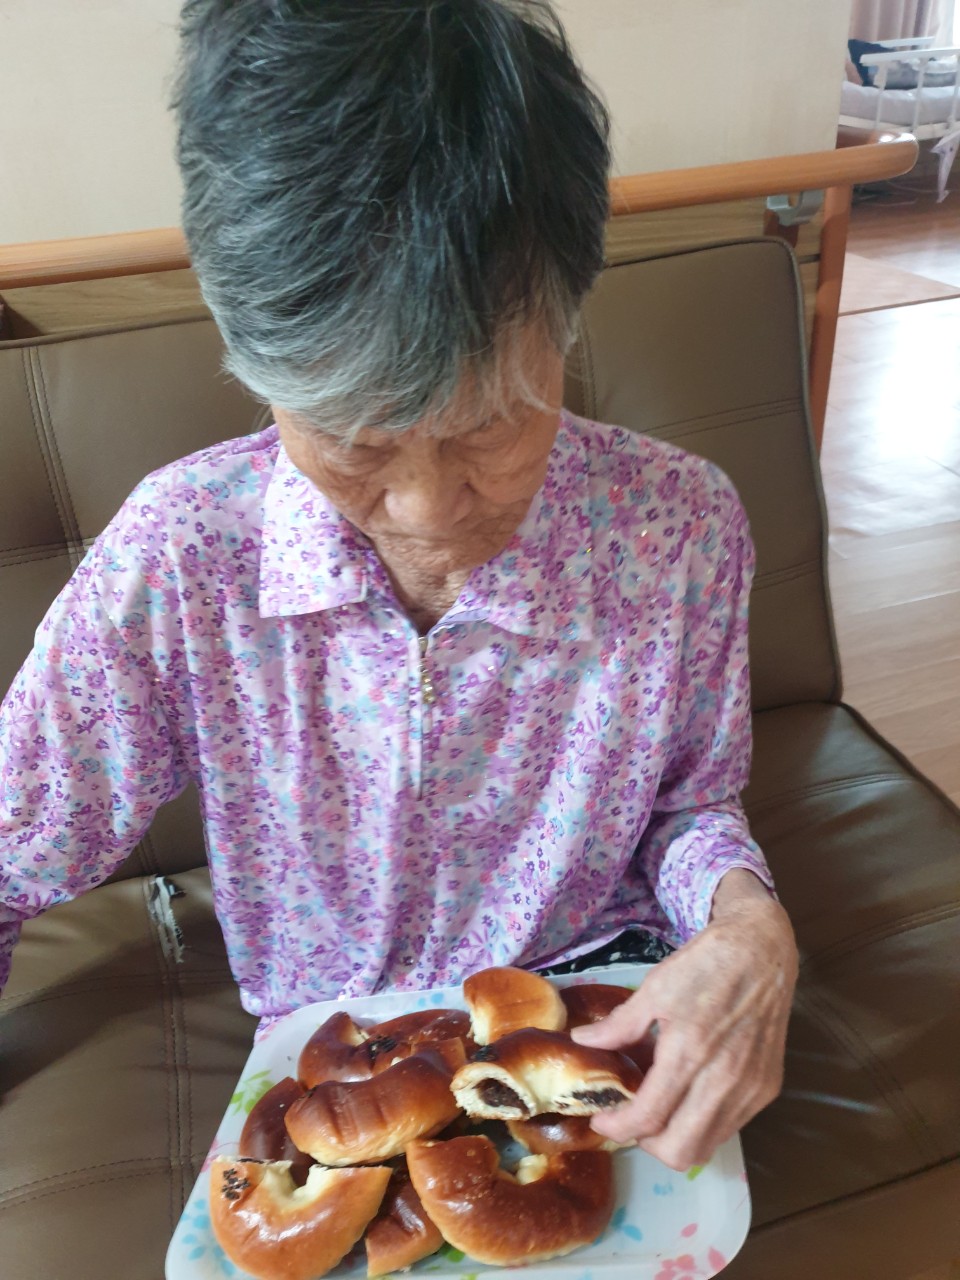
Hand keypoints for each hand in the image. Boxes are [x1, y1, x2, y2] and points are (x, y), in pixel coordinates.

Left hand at [571, 870, 797, 1170]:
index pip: (648, 1117)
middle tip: (631, 1119)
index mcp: (689, 1052)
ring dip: (677, 1137)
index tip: (602, 1119)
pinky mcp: (768, 1089)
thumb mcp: (655, 988)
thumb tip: (583, 1042)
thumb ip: (620, 1024)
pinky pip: (729, 1127)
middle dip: (647, 1144)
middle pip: (680, 1151)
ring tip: (659, 1106)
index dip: (618, 1127)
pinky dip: (703, 1124)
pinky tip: (690, 1094)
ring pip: (707, 1146)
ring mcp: (750, 1089)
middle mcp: (723, 1081)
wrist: (763, 951)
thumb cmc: (705, 965)